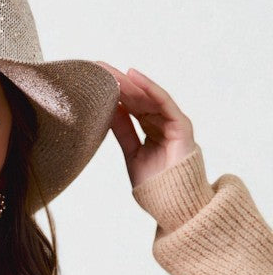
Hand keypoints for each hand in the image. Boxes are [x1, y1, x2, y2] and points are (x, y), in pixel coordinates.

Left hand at [95, 63, 197, 188]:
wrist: (173, 207)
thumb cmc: (154, 186)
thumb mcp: (131, 152)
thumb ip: (123, 130)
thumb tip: (107, 110)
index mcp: (150, 130)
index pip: (130, 106)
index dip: (113, 93)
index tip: (93, 81)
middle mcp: (162, 123)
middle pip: (138, 98)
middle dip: (118, 82)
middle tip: (97, 68)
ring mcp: (173, 123)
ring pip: (148, 97)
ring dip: (129, 82)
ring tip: (109, 71)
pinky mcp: (181, 125)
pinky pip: (164, 102)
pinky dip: (149, 88)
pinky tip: (133, 77)